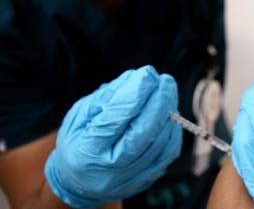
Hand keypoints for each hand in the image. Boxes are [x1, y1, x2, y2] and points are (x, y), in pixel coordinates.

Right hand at [44, 65, 182, 207]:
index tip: (147, 74)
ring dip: (168, 113)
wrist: (81, 182)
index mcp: (87, 151)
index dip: (135, 94)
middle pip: (143, 132)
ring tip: (166, 93)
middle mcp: (110, 170)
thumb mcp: (79, 117)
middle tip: (165, 80)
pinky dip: (172, 129)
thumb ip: (106, 98)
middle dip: (158, 101)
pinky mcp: (148, 179)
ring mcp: (131, 177)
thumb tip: (136, 79)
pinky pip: (168, 152)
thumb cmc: (78, 142)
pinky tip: (168, 114)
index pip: (115, 119)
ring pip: (161, 142)